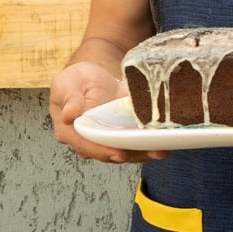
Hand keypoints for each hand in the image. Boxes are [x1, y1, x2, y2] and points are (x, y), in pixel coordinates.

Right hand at [49, 62, 166, 163]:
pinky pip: (136, 141)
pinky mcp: (124, 133)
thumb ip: (69, 98)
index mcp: (71, 132)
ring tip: (162, 150)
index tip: (119, 153)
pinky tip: (165, 141)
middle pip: (110, 153)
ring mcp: (109, 138)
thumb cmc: (75, 81)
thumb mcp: (67, 83)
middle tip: (150, 152)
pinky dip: (150, 142)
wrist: (92, 76)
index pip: (87, 145)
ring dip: (145, 152)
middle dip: (132, 155)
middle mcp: (90, 140)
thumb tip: (68, 116)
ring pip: (127, 150)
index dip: (103, 151)